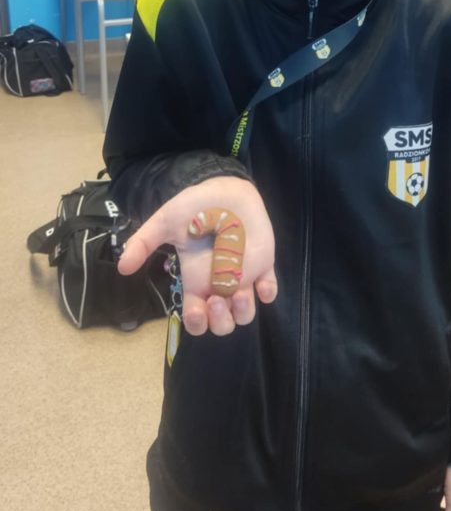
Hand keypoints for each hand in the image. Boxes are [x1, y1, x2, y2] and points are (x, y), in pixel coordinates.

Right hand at [118, 176, 276, 336]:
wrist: (222, 187)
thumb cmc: (194, 206)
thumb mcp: (165, 222)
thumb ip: (143, 242)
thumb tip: (122, 267)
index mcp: (195, 280)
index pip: (196, 318)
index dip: (197, 323)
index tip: (197, 310)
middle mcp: (218, 284)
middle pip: (222, 324)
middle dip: (221, 321)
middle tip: (219, 300)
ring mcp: (242, 276)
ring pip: (245, 313)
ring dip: (244, 310)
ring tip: (239, 291)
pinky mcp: (263, 264)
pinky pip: (269, 289)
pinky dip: (268, 292)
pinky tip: (261, 283)